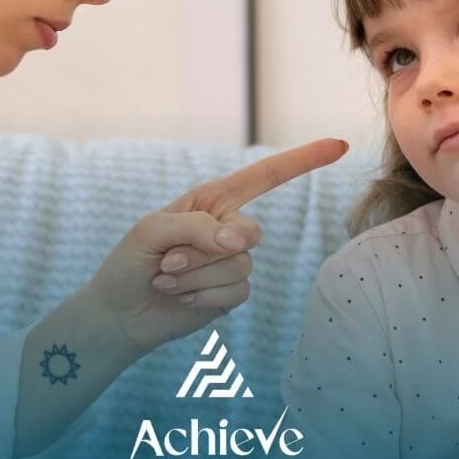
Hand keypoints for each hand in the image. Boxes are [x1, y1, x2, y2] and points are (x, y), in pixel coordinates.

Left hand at [84, 138, 348, 356]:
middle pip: (251, 232)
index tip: (340, 145)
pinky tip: (179, 296)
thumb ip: (198, 227)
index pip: (266, 175)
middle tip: (167, 260)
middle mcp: (227, 226)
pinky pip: (236, 293)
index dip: (304, 159)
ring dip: (195, 276)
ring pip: (240, 266)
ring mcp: (232, 261)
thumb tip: (240, 242)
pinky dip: (203, 296)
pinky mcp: (230, 293)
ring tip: (165, 278)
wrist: (119, 312)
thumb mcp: (152, 231)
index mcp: (212, 199)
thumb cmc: (129, 262)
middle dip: (207, 250)